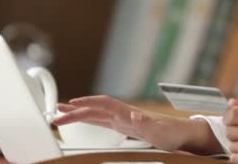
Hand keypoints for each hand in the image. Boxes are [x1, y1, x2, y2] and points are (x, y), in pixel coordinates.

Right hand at [52, 95, 206, 151]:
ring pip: (95, 114)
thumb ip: (146, 123)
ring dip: (78, 113)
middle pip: (94, 110)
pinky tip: (82, 120)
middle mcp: (123, 114)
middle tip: (56, 114)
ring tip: (61, 113)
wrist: (181, 133)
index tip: (71, 105)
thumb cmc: (171, 132)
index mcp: (128, 113)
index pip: (103, 105)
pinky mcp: (123, 126)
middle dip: (75, 111)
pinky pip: (100, 121)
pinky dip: (88, 119)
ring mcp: (122, 119)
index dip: (87, 103)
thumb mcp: (160, 131)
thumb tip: (134, 116)